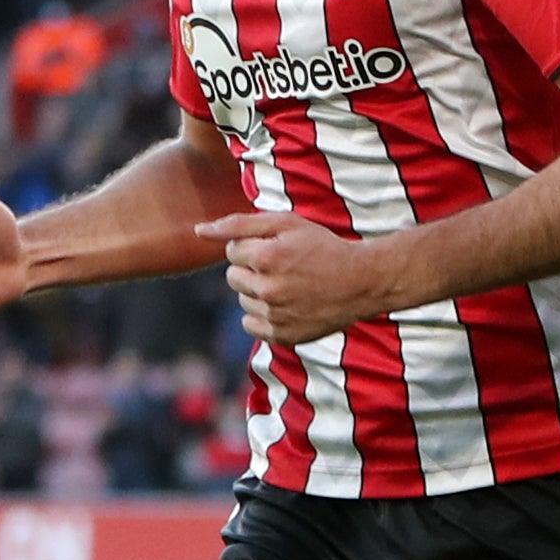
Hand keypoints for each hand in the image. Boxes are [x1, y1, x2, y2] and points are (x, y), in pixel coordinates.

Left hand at [198, 212, 404, 346]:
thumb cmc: (322, 246)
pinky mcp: (282, 336)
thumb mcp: (286, 223)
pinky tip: (285, 304)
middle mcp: (268, 290)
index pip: (231, 251)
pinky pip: (250, 325)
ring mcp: (275, 316)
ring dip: (257, 292)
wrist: (360, 281)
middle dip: (251, 269)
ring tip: (288, 284)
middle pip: (232, 277)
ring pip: (242, 301)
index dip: (253, 246)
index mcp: (266, 258)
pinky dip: (262, 316)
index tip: (277, 248)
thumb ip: (239, 224)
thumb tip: (199, 231)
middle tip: (283, 266)